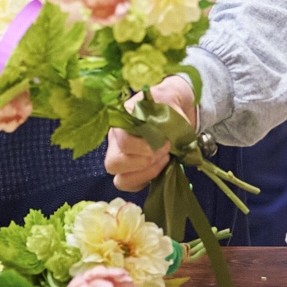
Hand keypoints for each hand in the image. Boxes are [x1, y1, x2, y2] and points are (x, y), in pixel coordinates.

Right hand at [105, 75, 196, 192]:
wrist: (172, 107)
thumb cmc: (167, 103)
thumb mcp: (169, 100)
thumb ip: (168, 116)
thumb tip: (167, 135)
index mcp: (121, 121)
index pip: (122, 141)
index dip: (144, 147)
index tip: (166, 143)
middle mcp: (115, 141)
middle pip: (113, 163)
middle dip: (143, 163)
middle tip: (165, 154)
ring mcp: (121, 158)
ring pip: (120, 179)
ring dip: (145, 175)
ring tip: (164, 161)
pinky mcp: (131, 171)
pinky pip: (131, 185)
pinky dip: (147, 181)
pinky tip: (162, 168)